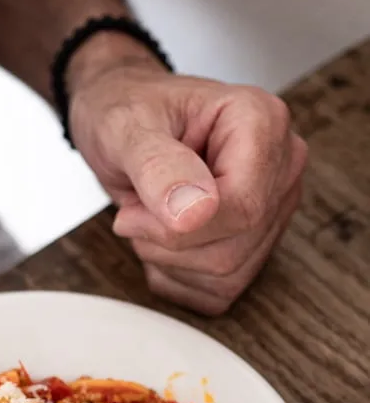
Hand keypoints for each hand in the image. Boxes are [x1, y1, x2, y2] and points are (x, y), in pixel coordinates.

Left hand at [67, 40, 307, 313]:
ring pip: (228, 275)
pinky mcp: (256, 243)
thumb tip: (195, 211)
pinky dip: (178, 277)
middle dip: (167, 242)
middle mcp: (279, 165)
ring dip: (169, 260)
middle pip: (235, 247)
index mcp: (261, 122)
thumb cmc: (127, 111)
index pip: (242, 207)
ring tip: (150, 217)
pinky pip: (220, 291)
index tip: (133, 212)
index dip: (177, 227)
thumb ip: (158, 166)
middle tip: (136, 209)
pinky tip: (161, 239)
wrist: (122, 123)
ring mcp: (273, 208)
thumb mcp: (126, 129)